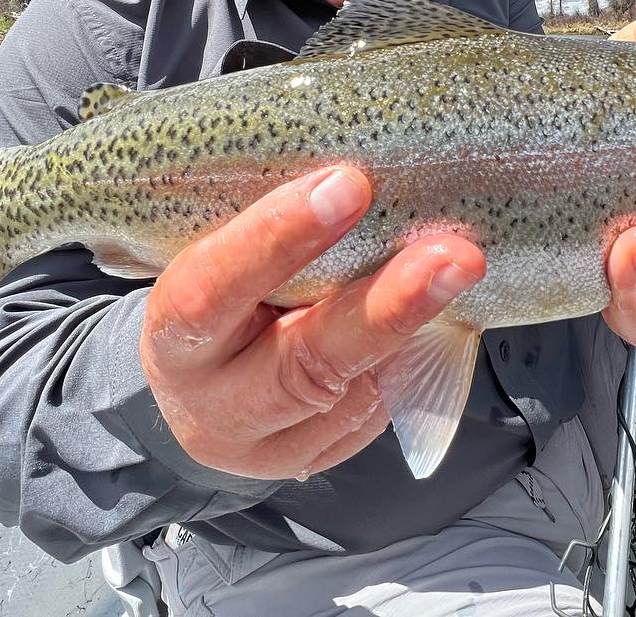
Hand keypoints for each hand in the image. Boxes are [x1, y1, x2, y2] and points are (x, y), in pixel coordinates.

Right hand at [140, 165, 484, 479]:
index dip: (277, 239)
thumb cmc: (217, 293)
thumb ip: (266, 233)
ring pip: (357, 396)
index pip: (212, 290)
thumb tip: (359, 174)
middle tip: (455, 256)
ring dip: (419, 330)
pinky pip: (379, 413)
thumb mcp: (212, 260)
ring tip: (461, 269)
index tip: (347, 184)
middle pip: (304, 364)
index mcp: (174, 336)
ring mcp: (269, 448)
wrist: (197, 387)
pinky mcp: (317, 461)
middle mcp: (214, 405)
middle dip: (387, 308)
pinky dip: (414, 358)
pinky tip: (441, 313)